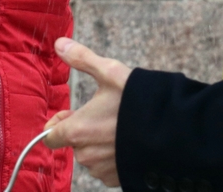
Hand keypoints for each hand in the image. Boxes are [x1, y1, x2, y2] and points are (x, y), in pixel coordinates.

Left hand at [44, 37, 132, 187]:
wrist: (172, 131)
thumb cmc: (138, 101)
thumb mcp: (110, 73)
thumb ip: (82, 59)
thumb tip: (60, 44)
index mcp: (77, 131)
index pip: (50, 137)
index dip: (58, 123)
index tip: (71, 113)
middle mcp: (86, 155)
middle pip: (73, 144)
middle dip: (82, 131)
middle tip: (102, 115)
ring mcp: (102, 169)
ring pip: (91, 156)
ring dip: (98, 144)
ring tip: (118, 127)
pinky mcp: (117, 179)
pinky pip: (106, 168)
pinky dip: (112, 157)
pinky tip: (127, 142)